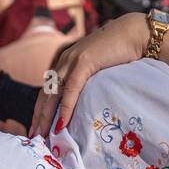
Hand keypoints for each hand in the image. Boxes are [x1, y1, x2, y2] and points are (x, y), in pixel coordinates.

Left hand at [29, 12, 147, 135]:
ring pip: (53, 93)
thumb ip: (88, 76)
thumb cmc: (121, 50)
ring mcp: (73, 60)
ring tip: (42, 134)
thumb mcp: (98, 65)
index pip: (48, 88)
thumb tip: (85, 98)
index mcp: (66, 61)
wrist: (134, 33)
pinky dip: (65, 108)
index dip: (41, 108)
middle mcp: (65, 60)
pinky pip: (71, 90)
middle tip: (34, 136)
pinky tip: (61, 124)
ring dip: (46, 116)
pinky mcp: (84, 63)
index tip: (37, 126)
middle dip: (38, 116)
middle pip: (45, 93)